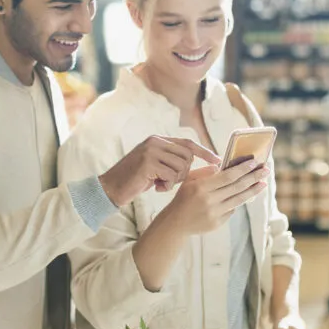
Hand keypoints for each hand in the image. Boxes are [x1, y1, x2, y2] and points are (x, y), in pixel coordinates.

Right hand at [99, 136, 220, 206]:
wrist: (111, 187)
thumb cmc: (134, 180)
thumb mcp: (155, 166)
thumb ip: (171, 160)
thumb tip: (197, 163)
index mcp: (158, 140)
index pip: (187, 143)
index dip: (204, 152)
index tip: (218, 161)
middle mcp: (155, 142)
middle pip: (187, 157)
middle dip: (183, 174)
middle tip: (168, 181)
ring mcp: (151, 151)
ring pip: (181, 167)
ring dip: (174, 181)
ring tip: (159, 184)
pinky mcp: (148, 163)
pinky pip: (171, 176)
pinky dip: (166, 186)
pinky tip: (155, 187)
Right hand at [159, 160, 269, 235]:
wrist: (175, 223)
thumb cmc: (183, 197)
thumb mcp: (190, 180)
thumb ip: (207, 172)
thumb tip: (225, 167)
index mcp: (201, 187)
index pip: (228, 176)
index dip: (243, 169)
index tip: (255, 162)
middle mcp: (209, 200)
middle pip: (237, 187)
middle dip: (254, 177)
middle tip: (266, 170)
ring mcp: (214, 213)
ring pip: (239, 199)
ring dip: (253, 190)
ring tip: (263, 183)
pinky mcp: (217, 223)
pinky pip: (232, 209)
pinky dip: (238, 201)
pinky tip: (244, 195)